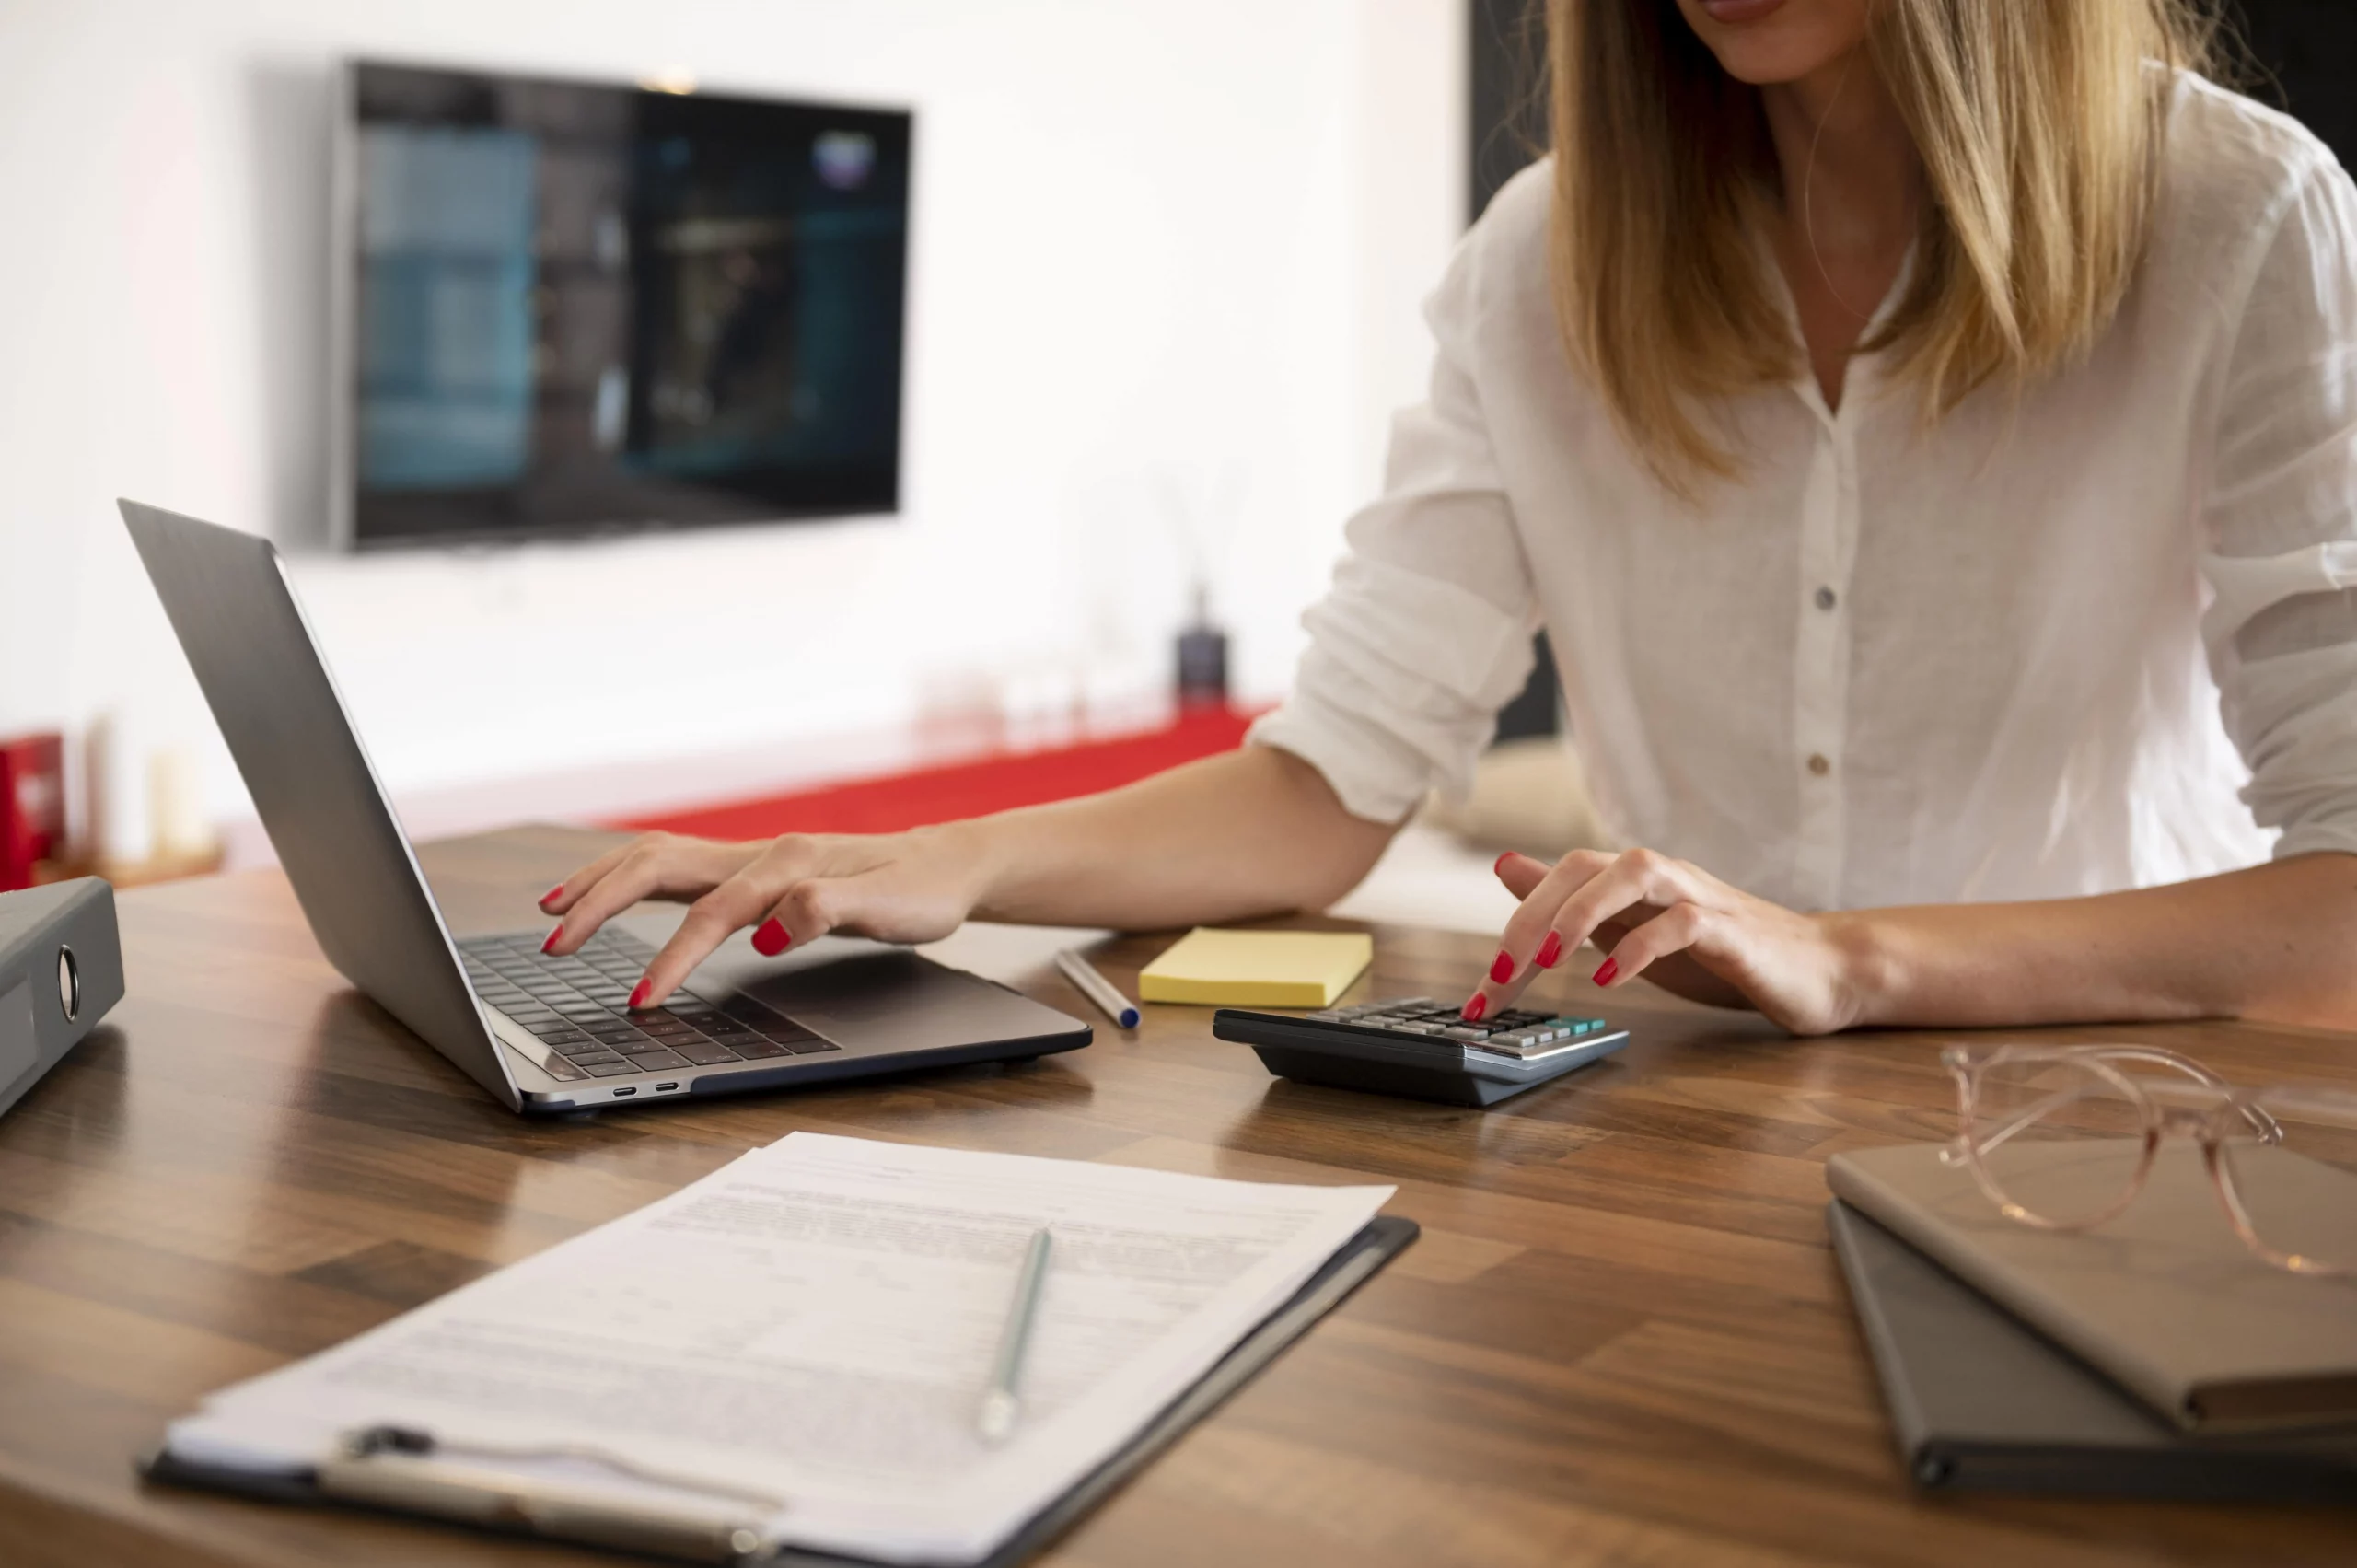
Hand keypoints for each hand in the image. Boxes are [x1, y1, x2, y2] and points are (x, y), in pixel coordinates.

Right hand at [536, 825, 993, 1007]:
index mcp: (788, 864)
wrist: (946, 863)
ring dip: (600, 882)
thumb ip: (828, 912)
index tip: (639, 1002)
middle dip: (599, 903)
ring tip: (550, 911)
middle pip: (658, 866)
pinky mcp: (750, 869)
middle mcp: (759, 853)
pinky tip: (605, 893)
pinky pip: (674, 865)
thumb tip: (766, 929)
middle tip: (554, 946)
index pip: (711, 914)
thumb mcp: (892, 909)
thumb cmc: (922, 890)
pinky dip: (627, 877)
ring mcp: (750, 857)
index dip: (670, 958)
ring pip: (656, 857)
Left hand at [1463, 848, 1870, 1035]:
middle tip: (1499, 976)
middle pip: (1582, 866)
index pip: (1558, 878)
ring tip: (1547, 957)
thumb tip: (1506, 867)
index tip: (1483, 989)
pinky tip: (1611, 977)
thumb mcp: (1631, 930)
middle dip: (1531, 919)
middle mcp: (1661, 876)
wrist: (1817, 968)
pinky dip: (1642, 946)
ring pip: (1633, 873)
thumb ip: (1572, 903)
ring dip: (1581, 912)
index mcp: (1631, 880)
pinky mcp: (1733, 930)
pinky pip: (1683, 922)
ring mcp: (1698, 897)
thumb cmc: (1721, 951)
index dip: (1513, 923)